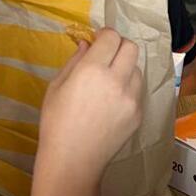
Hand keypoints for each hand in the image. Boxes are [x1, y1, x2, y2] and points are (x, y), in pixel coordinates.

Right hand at [37, 29, 142, 189]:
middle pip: (131, 48)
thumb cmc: (56, 123)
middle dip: (119, 46)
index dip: (105, 35)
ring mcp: (132, 98)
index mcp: (92, 70)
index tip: (98, 39)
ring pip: (137, 69)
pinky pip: (137, 91)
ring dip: (126, 67)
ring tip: (109, 81)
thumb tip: (87, 44)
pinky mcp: (138, 114)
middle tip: (107, 55)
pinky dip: (128, 88)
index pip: (112, 37)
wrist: (73, 160)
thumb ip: (75, 61)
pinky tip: (112, 101)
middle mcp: (117, 80)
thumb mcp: (56, 87)